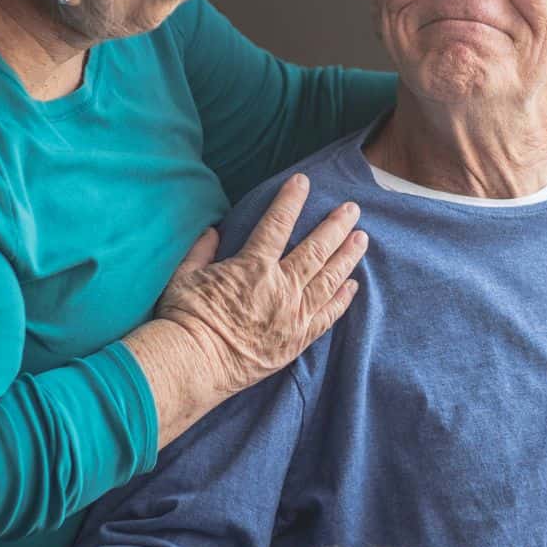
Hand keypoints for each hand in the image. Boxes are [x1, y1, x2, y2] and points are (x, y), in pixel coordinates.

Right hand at [153, 174, 367, 397]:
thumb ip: (202, 250)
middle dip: (336, 226)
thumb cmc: (185, 318)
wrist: (194, 365)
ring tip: (361, 239)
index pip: (278, 224)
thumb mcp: (185, 275)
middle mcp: (281, 287)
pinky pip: (327, 315)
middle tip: (352, 209)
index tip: (303, 182)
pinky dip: (342, 299)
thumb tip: (213, 231)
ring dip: (347, 257)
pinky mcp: (297, 340)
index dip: (291, 200)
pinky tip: (352, 285)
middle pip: (316, 249)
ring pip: (329, 279)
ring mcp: (293, 315)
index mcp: (253, 267)